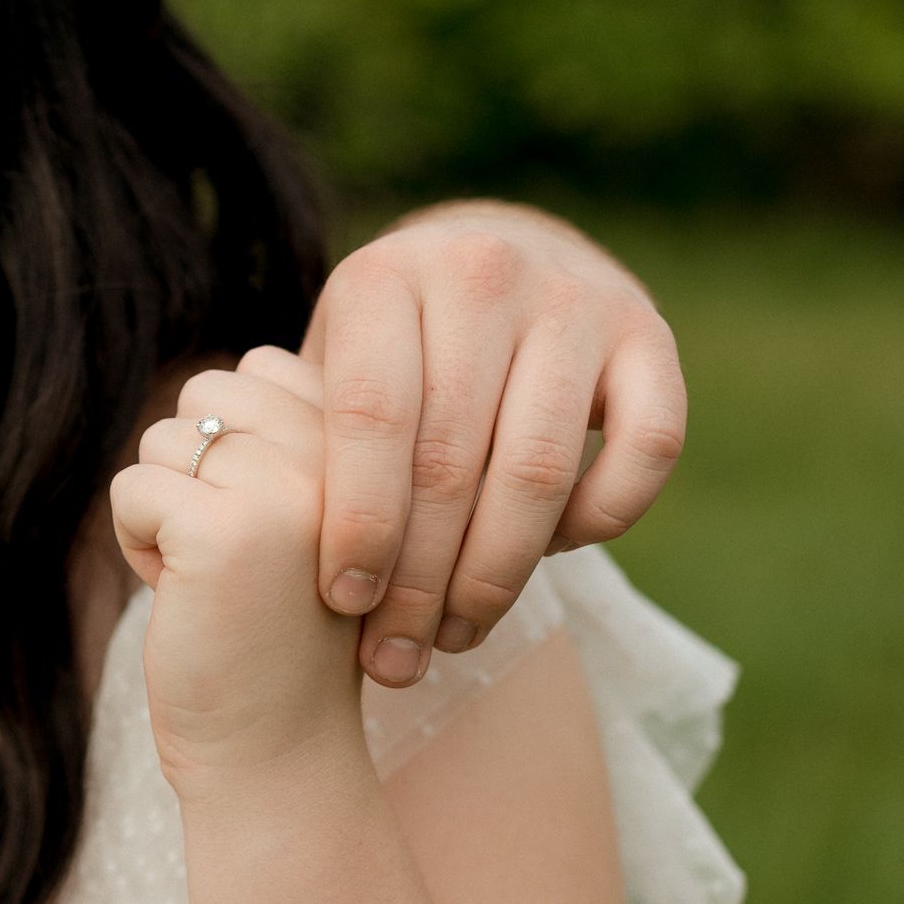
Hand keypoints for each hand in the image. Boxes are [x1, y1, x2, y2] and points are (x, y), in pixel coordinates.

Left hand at [109, 368, 366, 793]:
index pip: (263, 369)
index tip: (272, 526)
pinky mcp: (222, 529)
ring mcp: (284, 488)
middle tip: (235, 555)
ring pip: (165, 437)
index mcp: (369, 445)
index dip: (235, 447)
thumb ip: (286, 439)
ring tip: (217, 580)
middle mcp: (341, 455)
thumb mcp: (302, 514)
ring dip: (165, 510)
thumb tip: (226, 377)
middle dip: (194, 469)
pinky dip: (138, 544)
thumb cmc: (276, 631)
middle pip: (209, 392)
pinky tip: (187, 597)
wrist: (278, 750)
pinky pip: (133, 487)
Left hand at [303, 204, 685, 686]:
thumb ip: (307, 432)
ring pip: (538, 471)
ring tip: (456, 636)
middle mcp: (483, 273)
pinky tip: (550, 554)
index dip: (358, 523)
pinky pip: (643, 451)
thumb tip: (252, 547)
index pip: (371, 418)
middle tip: (395, 656)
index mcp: (386, 275)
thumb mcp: (339, 358)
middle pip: (451, 459)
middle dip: (419, 579)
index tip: (345, 603)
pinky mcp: (651, 334)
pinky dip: (596, 521)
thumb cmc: (397, 341)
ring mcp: (576, 299)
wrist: (500, 247)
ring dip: (495, 576)